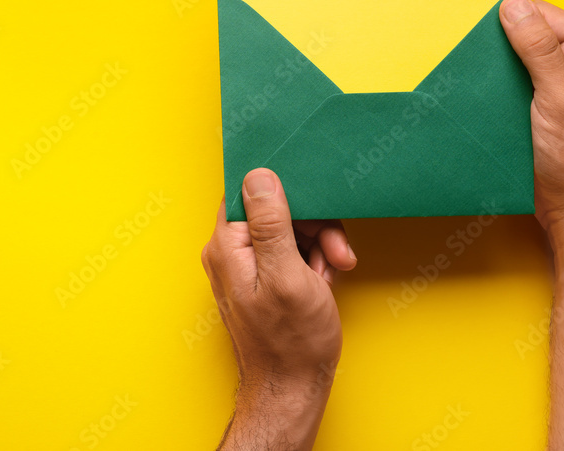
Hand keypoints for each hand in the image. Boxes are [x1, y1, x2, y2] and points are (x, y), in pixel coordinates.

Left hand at [201, 168, 356, 449]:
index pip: (251, 191)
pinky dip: (312, 261)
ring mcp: (245, 266)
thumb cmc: (290, 342)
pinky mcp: (262, 279)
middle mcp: (229, 252)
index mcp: (227, 245)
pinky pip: (289, 252)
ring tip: (332, 269)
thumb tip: (258, 175)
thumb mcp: (287, 275)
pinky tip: (323, 280)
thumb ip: (271, 223)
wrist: (291, 388)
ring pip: (287, 230)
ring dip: (317, 245)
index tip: (315, 205)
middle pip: (274, 210)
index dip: (286, 192)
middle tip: (335, 252)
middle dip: (312, 225)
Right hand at [498, 0, 563, 251]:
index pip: (543, 14)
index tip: (480, 31)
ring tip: (472, 76)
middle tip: (473, 56)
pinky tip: (478, 94)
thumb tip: (513, 6)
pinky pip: (508, 82)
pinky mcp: (536, 103)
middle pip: (527, 33)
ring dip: (491, 68)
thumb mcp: (559, 96)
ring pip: (513, 59)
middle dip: (498, 44)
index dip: (511, 20)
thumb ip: (539, 49)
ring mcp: (555, 84)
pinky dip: (491, 86)